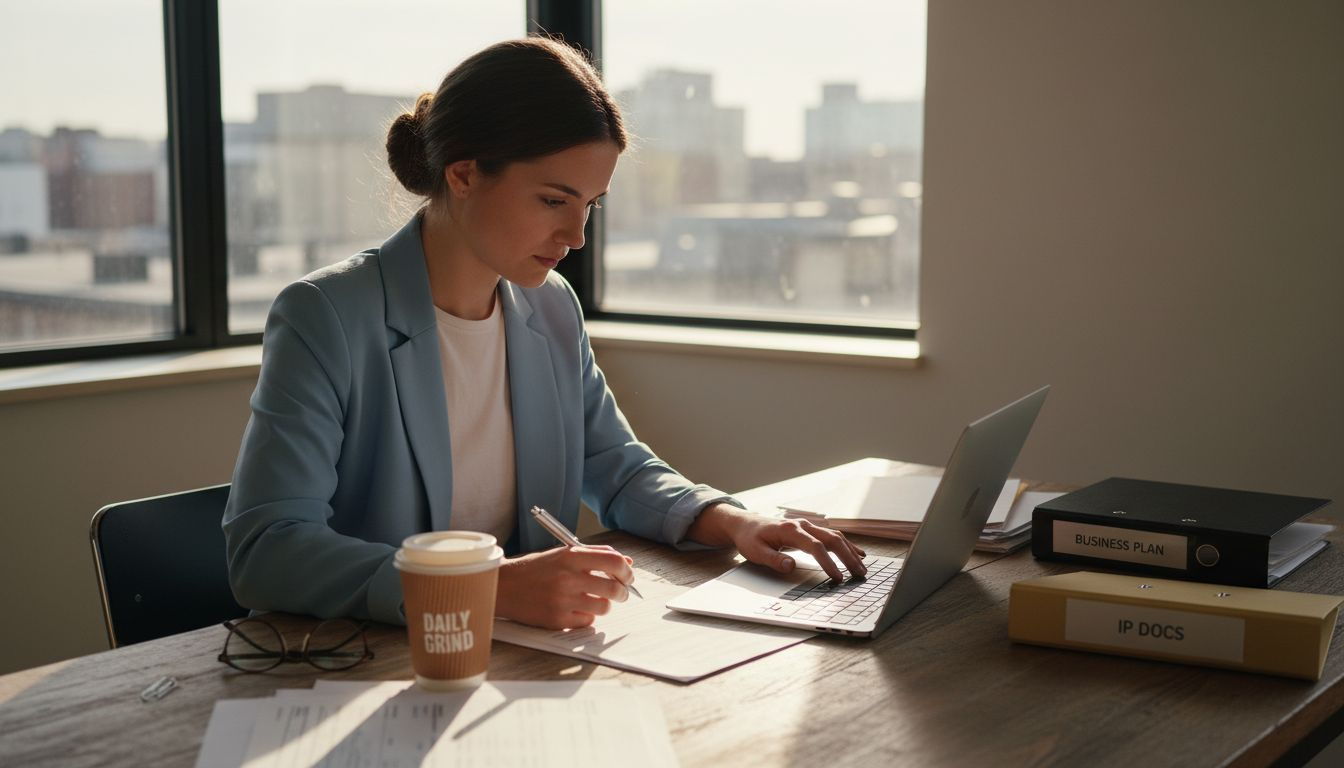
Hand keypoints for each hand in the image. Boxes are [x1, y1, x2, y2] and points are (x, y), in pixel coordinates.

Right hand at [495, 545, 634, 629]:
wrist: (504, 586)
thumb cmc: (536, 569)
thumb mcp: (564, 553)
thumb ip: (596, 554)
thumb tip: (626, 562)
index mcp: (571, 556)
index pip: (614, 561)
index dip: (627, 571)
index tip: (628, 576)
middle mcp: (568, 577)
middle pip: (614, 588)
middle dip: (623, 592)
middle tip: (620, 593)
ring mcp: (562, 600)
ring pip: (603, 607)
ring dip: (604, 605)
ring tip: (595, 600)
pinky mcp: (557, 620)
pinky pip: (587, 621)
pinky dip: (587, 616)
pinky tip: (576, 608)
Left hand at [687, 503, 866, 582]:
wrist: (746, 524)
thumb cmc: (750, 539)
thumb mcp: (755, 552)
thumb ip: (773, 559)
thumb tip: (791, 566)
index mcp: (790, 530)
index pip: (815, 546)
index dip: (828, 562)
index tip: (838, 578)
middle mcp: (802, 525)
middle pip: (831, 539)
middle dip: (847, 557)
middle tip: (859, 574)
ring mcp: (808, 526)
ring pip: (835, 536)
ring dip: (850, 552)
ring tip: (862, 568)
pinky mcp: (810, 530)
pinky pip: (832, 536)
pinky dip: (846, 545)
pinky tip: (858, 554)